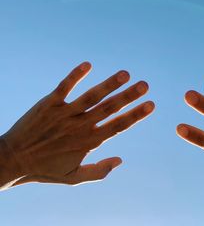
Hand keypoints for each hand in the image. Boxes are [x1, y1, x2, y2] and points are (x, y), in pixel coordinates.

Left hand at [0, 62, 154, 188]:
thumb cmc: (45, 170)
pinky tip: (88, 64)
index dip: (136, 115)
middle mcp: (80, 126)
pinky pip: (64, 87)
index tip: (151, 104)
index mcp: (89, 142)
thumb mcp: (74, 178)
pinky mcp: (49, 104)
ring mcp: (64, 113)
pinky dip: (75, 75)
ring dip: (109, 84)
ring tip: (125, 74)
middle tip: (145, 84)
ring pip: (91, 96)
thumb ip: (99, 171)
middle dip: (129, 96)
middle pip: (109, 108)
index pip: (118, 126)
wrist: (12, 160)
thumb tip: (121, 160)